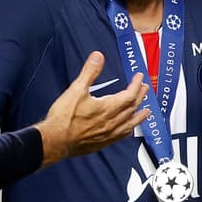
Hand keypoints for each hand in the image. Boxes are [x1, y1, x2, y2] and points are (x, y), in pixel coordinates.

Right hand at [35, 51, 148, 165]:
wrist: (55, 141)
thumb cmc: (64, 118)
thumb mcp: (76, 89)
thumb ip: (89, 72)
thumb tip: (98, 58)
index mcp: (108, 107)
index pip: (129, 95)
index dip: (136, 85)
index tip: (139, 78)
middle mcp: (111, 122)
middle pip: (132, 108)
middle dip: (140, 97)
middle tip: (145, 89)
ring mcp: (108, 134)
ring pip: (130, 124)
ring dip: (139, 116)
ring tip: (146, 112)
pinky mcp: (102, 143)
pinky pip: (121, 136)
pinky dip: (128, 130)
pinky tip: (128, 130)